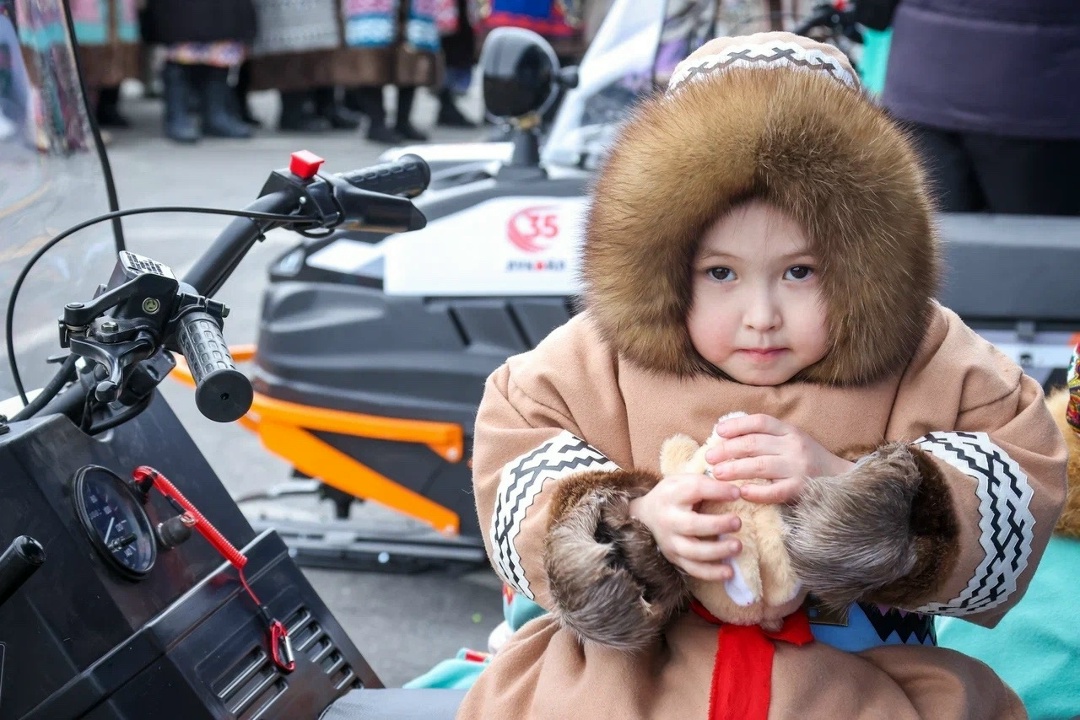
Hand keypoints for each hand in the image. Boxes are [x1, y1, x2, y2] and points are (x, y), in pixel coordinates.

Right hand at [628, 474, 742, 581]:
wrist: (644, 515)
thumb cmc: (673, 496)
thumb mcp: (682, 482)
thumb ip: (705, 483)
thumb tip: (736, 490)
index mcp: (672, 494)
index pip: (694, 489)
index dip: (717, 491)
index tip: (737, 493)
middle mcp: (669, 519)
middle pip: (691, 524)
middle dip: (716, 524)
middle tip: (737, 522)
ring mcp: (671, 542)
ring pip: (693, 551)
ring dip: (717, 551)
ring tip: (737, 546)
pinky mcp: (674, 558)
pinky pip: (693, 569)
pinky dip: (711, 573)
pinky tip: (729, 572)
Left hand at [704, 413, 853, 503]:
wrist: (842, 480)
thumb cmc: (808, 460)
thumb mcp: (792, 441)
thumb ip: (768, 437)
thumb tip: (728, 436)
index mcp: (790, 431)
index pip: (760, 422)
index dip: (736, 425)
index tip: (718, 432)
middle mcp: (794, 446)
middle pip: (754, 443)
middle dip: (727, 450)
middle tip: (709, 457)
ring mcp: (798, 467)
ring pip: (760, 466)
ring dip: (734, 469)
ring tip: (716, 473)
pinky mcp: (801, 489)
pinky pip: (774, 491)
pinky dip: (756, 492)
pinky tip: (742, 493)